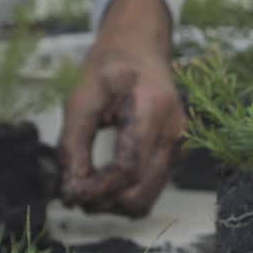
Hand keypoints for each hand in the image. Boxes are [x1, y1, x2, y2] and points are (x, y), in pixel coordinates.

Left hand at [58, 0, 183, 217]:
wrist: (143, 49)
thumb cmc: (111, 67)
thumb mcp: (81, 97)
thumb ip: (73, 144)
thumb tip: (71, 189)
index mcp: (152, 108)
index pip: (127, 168)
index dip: (97, 189)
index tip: (71, 194)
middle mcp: (175, 130)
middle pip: (141, 192)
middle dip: (105, 203)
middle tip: (75, 194)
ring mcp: (181, 145)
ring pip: (148, 198)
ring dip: (114, 203)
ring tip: (88, 188)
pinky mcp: (177, 154)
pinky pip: (151, 188)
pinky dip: (125, 193)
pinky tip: (105, 179)